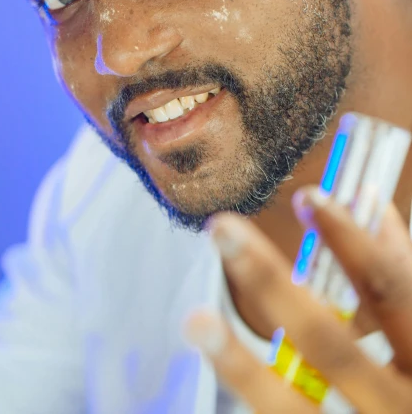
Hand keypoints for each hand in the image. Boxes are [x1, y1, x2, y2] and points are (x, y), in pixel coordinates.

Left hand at [184, 187, 411, 412]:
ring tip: (196, 319)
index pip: (390, 292)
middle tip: (222, 228)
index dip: (352, 242)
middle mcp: (399, 409)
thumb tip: (369, 200)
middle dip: (270, 281)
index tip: (309, 195)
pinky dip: (245, 389)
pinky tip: (212, 363)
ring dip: (239, 362)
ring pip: (290, 406)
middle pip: (328, 343)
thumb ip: (402, 273)